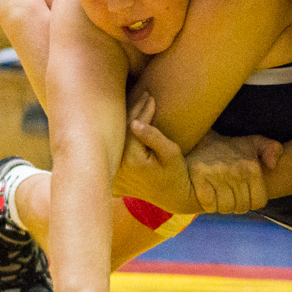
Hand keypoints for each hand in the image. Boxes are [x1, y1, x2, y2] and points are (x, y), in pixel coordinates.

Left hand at [111, 97, 197, 214]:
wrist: (173, 197)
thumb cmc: (176, 174)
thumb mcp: (172, 154)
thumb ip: (154, 137)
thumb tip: (135, 123)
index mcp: (132, 160)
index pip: (132, 127)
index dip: (142, 110)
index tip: (151, 97)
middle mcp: (119, 166)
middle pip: (120, 130)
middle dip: (133, 110)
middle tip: (145, 94)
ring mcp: (115, 170)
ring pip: (116, 137)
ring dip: (125, 118)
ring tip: (138, 101)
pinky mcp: (115, 171)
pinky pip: (116, 146)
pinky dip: (121, 132)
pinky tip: (129, 119)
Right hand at [185, 129, 279, 214]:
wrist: (201, 138)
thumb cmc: (231, 147)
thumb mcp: (255, 143)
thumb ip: (273, 149)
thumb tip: (272, 165)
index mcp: (252, 167)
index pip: (258, 201)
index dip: (251, 202)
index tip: (244, 195)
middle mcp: (236, 172)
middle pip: (241, 206)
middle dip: (236, 204)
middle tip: (230, 195)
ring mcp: (217, 175)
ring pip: (226, 207)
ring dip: (222, 206)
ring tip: (219, 195)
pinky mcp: (199, 178)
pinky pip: (209, 204)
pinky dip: (209, 204)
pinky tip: (209, 194)